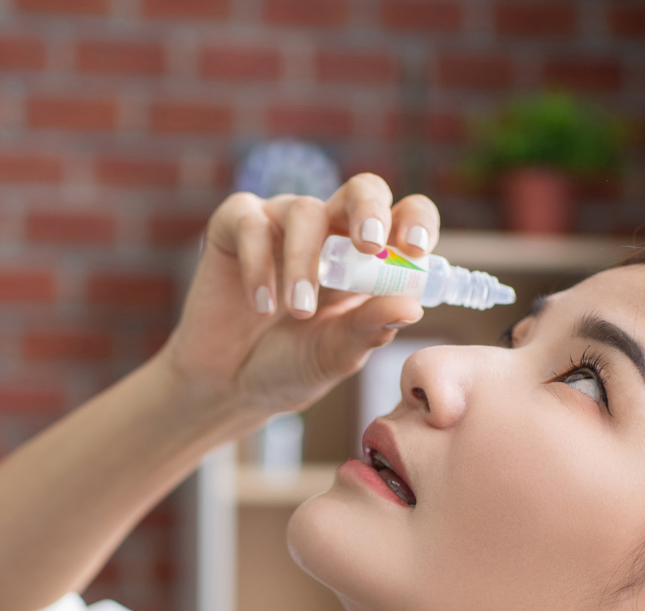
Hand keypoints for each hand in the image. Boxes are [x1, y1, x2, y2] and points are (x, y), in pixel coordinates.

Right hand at [161, 173, 439, 419]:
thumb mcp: (336, 354)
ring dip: (304, 263)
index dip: (415, 222)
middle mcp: (329, 232)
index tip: (414, 249)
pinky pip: (250, 223)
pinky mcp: (234, 228)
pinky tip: (261, 304)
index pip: (403, 217)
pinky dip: (258, 264)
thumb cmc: (290, 367)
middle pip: (362, 190)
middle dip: (369, 210)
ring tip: (298, 312)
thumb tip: (412, 306)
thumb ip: (369, 329)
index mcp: (367, 260)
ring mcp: (281, 225)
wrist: (229, 386)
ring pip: (304, 212)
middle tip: (369, 246)